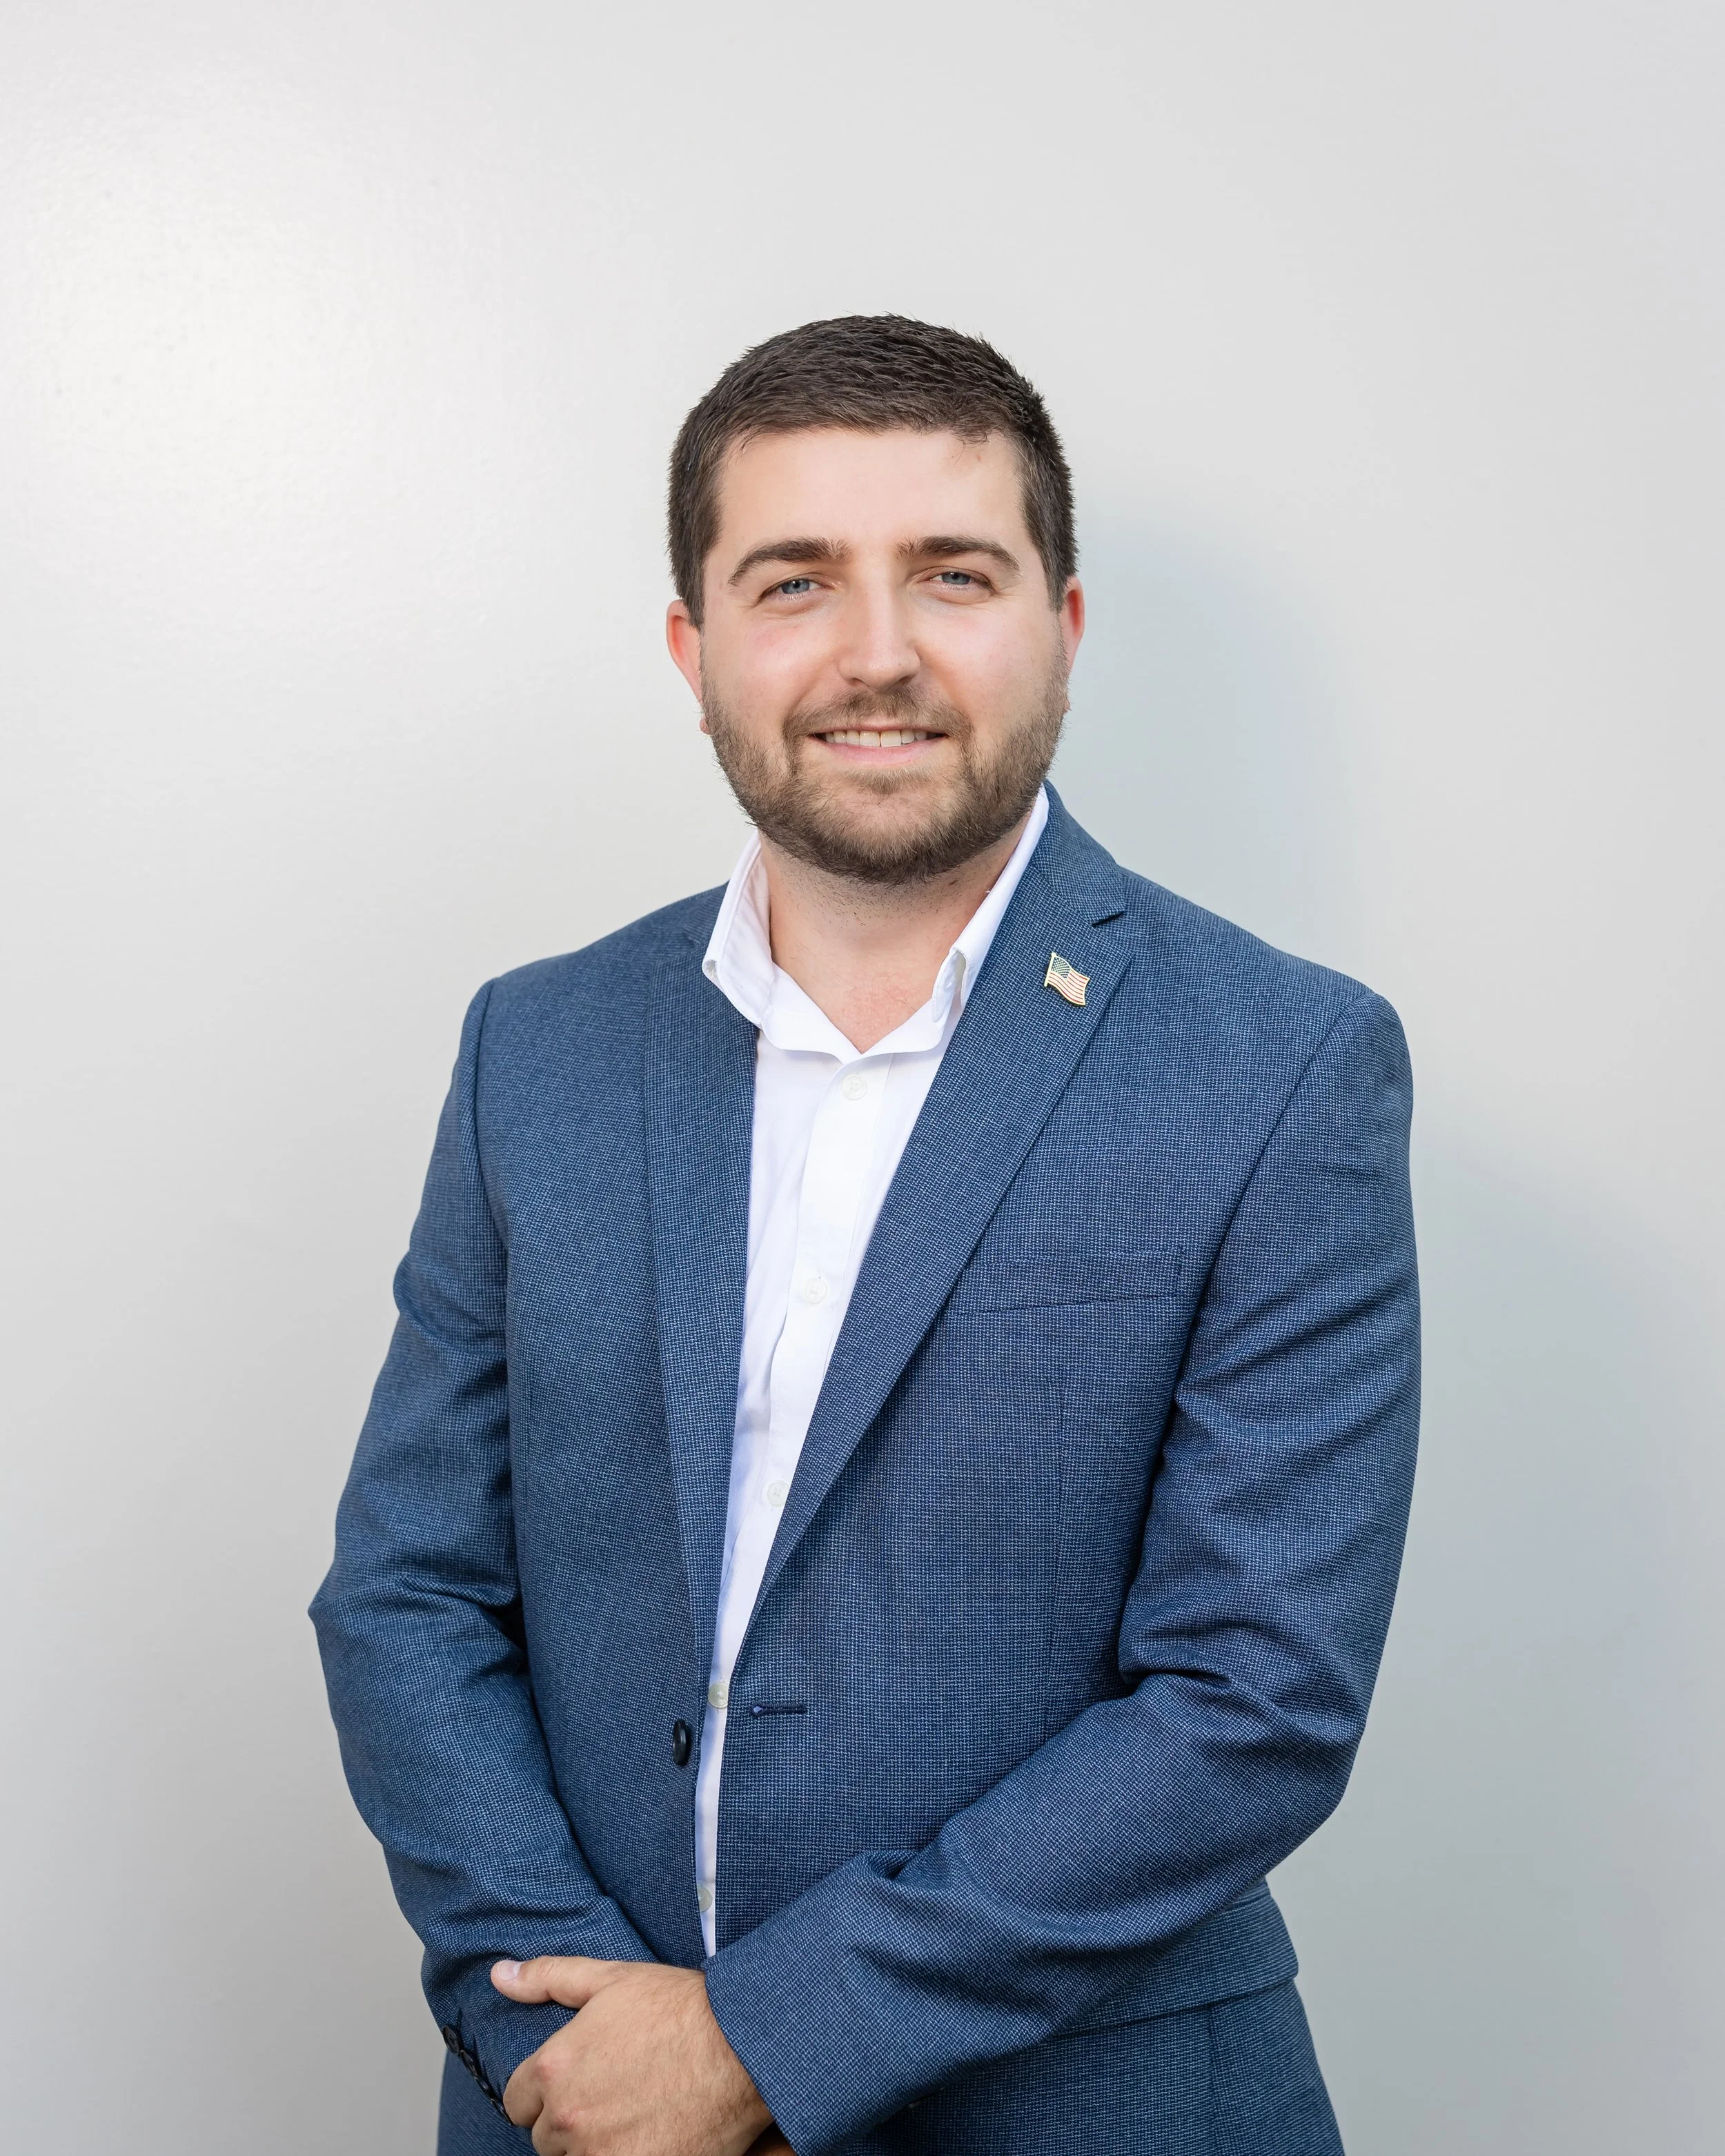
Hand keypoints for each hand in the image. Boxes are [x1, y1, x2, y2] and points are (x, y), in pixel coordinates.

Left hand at [491, 1955, 776, 2155]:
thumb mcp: (610, 1979)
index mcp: (553, 2069)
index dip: (548, 2090)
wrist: (742, 2046)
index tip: (582, 2080)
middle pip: (547, 2138)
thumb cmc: (679, 2009)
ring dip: (598, 2145)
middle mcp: (567, 2119)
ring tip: (635, 2117)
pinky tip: (650, 2139)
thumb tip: (500, 1974)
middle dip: (573, 2120)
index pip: (518, 2102)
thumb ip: (548, 1978)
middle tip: (616, 2096)